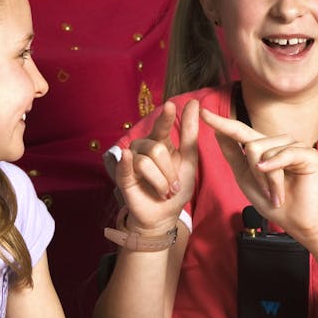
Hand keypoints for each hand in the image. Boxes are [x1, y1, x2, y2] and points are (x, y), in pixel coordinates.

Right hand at [115, 100, 198, 235]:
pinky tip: (126, 156)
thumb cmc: (177, 188)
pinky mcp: (122, 175)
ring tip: (163, 191)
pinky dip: (126, 161)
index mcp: (160, 142)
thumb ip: (190, 133)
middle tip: (173, 187)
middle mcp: (143, 147)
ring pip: (145, 162)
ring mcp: (131, 160)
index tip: (172, 106)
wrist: (164, 214)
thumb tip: (194, 102)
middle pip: (156, 149)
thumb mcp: (189, 161)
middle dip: (169, 172)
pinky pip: (126, 165)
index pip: (162, 126)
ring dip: (160, 182)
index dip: (166, 117)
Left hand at [200, 108, 317, 238]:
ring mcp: (295, 145)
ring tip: (276, 193)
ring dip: (267, 179)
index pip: (238, 130)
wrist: (293, 220)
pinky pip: (284, 155)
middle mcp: (278, 141)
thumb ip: (232, 153)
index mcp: (263, 145)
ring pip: (266, 151)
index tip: (201, 111)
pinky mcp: (309, 154)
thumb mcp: (243, 175)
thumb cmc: (268, 199)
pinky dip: (276, 170)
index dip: (220, 121)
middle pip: (252, 145)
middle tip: (266, 191)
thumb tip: (217, 131)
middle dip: (254, 173)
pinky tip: (277, 187)